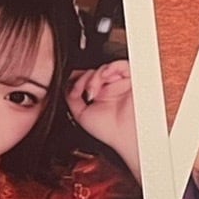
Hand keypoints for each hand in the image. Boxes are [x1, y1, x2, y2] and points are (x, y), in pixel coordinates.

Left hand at [65, 61, 138, 176]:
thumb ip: (71, 97)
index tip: (73, 87)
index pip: (85, 78)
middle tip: (84, 92)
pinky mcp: (132, 79)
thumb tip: (66, 84)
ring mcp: (119, 82)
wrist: (126, 134)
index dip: (78, 79)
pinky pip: (121, 65)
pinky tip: (105, 76)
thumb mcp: (80, 114)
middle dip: (85, 79)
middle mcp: (108, 87)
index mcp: (98, 95)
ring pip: (103, 68)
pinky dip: (111, 67)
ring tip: (95, 91)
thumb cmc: (109, 129)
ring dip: (95, 77)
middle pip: (92, 71)